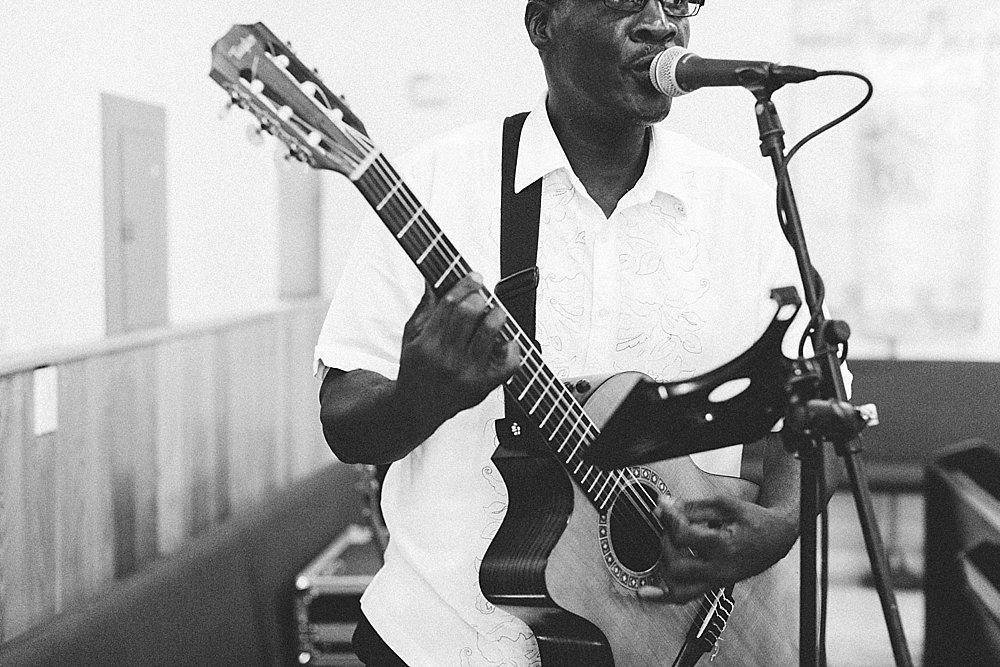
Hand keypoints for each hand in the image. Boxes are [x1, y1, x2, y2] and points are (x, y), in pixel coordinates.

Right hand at [396, 273, 520, 433]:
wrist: (416, 409)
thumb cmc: (416, 370)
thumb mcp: (411, 337)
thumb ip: (425, 307)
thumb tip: (434, 279)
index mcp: (427, 344)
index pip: (450, 303)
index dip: (465, 285)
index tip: (474, 277)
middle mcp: (447, 358)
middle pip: (470, 312)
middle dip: (479, 298)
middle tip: (481, 298)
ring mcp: (468, 373)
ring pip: (491, 330)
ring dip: (497, 315)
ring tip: (494, 315)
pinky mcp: (484, 386)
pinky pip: (509, 362)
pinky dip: (512, 347)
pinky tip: (504, 341)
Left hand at [637, 495, 797, 603]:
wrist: (777, 538)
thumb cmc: (754, 521)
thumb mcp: (724, 505)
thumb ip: (691, 507)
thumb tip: (664, 505)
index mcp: (723, 546)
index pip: (683, 536)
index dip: (668, 519)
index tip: (664, 507)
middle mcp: (719, 569)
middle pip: (677, 565)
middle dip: (665, 543)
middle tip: (669, 528)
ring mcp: (716, 581)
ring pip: (678, 589)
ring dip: (663, 567)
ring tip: (667, 547)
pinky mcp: (713, 585)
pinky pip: (684, 597)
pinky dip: (662, 596)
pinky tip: (645, 592)